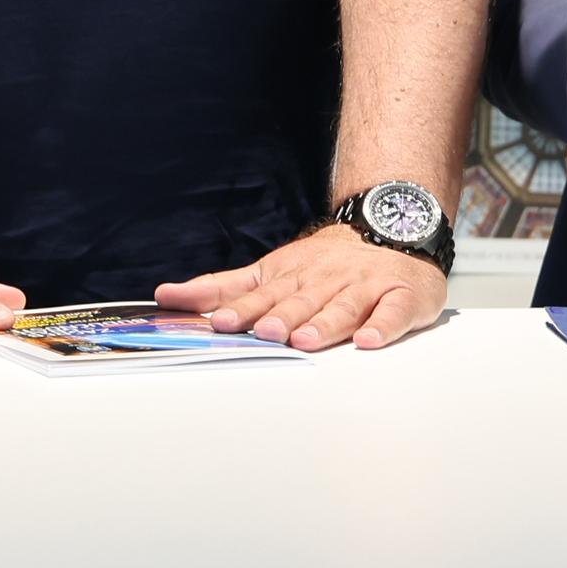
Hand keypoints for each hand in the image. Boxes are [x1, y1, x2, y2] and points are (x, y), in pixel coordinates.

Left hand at [160, 227, 448, 351]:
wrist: (392, 227)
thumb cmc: (323, 263)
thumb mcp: (269, 270)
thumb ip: (221, 287)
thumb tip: (166, 296)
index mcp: (292, 277)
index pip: (264, 294)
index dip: (244, 308)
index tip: (221, 322)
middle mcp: (325, 281)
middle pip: (302, 301)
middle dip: (281, 316)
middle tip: (265, 332)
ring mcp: (364, 288)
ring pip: (343, 307)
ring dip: (324, 323)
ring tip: (306, 339)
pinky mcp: (401, 296)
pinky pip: (393, 312)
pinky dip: (383, 325)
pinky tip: (369, 340)